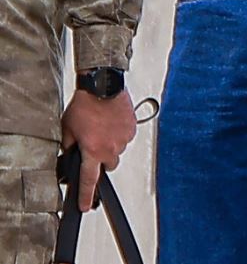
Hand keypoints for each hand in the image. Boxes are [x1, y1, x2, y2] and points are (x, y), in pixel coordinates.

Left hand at [61, 88, 136, 212]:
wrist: (103, 86)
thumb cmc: (84, 105)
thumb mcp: (67, 129)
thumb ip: (69, 146)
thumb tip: (70, 154)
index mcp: (92, 151)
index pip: (88, 181)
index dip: (86, 196)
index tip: (85, 205)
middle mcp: (111, 148)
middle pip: (108, 165)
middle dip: (101, 159)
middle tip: (93, 146)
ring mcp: (124, 139)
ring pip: (117, 150)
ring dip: (110, 145)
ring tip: (101, 128)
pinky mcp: (132, 128)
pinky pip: (125, 137)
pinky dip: (118, 134)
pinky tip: (110, 122)